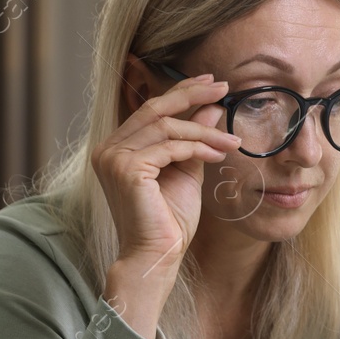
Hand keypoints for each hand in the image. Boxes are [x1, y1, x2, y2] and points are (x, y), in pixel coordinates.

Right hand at [90, 72, 242, 272]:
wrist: (157, 256)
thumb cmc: (169, 222)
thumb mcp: (186, 171)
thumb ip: (194, 140)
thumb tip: (211, 108)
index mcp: (117, 148)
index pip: (151, 110)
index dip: (181, 92)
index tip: (211, 82)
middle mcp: (108, 149)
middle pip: (155, 109)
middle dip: (191, 94)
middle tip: (223, 87)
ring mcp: (113, 158)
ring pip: (165, 128)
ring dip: (203, 131)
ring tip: (231, 141)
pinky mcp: (126, 169)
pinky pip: (169, 147)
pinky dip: (197, 148)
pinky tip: (218, 155)